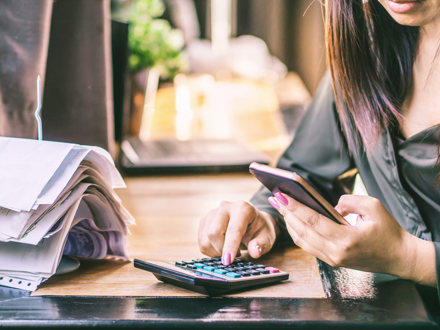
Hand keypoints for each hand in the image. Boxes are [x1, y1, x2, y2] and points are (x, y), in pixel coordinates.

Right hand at [198, 200, 279, 264]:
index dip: (230, 246)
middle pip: (214, 232)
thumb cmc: (259, 229)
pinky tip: (222, 248)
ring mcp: (212, 213)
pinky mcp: (204, 221)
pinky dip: (211, 250)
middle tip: (237, 255)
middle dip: (222, 249)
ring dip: (216, 251)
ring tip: (231, 250)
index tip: (228, 261)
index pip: (233, 229)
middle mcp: (225, 207)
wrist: (252, 221)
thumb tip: (255, 252)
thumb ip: (261, 244)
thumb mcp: (267, 237)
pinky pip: (201, 242)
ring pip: (205, 239)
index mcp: (242, 208)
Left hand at [268, 193, 434, 284]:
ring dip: (289, 223)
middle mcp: (336, 252)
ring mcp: (333, 259)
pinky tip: (292, 220)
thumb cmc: (388, 230)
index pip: (314, 221)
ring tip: (280, 207)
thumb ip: (350, 201)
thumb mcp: (374, 206)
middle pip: (303, 232)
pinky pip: (308, 246)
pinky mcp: (332, 261)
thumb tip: (330, 205)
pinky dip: (298, 233)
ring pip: (302, 241)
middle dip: (287, 213)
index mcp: (347, 239)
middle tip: (275, 197)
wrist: (399, 257)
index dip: (296, 208)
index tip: (282, 195)